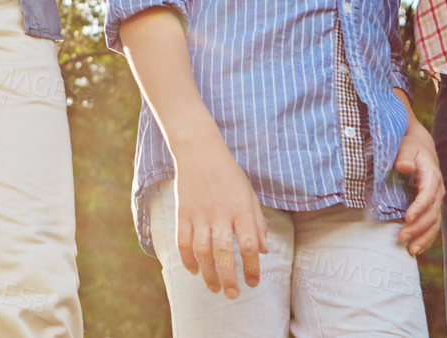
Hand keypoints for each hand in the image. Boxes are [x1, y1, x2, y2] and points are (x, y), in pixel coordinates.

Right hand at [172, 140, 266, 298]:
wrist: (199, 151)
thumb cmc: (229, 174)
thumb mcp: (249, 195)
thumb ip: (257, 223)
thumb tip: (263, 251)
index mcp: (240, 209)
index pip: (248, 245)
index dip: (251, 267)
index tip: (253, 282)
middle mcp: (220, 213)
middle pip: (223, 252)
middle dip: (228, 277)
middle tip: (232, 295)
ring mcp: (199, 214)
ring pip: (202, 251)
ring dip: (208, 273)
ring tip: (214, 287)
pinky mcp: (182, 213)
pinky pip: (183, 241)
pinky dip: (188, 259)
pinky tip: (194, 270)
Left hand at [392, 117, 442, 256]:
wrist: (420, 146)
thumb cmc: (409, 145)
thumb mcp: (406, 145)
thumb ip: (404, 154)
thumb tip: (402, 166)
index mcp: (432, 175)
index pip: (428, 195)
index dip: (419, 207)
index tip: (407, 218)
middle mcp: (437, 190)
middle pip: (432, 213)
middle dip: (418, 228)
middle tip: (401, 238)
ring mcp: (436, 200)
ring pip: (435, 223)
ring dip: (423, 238)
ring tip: (410, 251)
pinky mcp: (432, 206)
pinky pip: (433, 225)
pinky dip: (426, 238)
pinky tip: (416, 249)